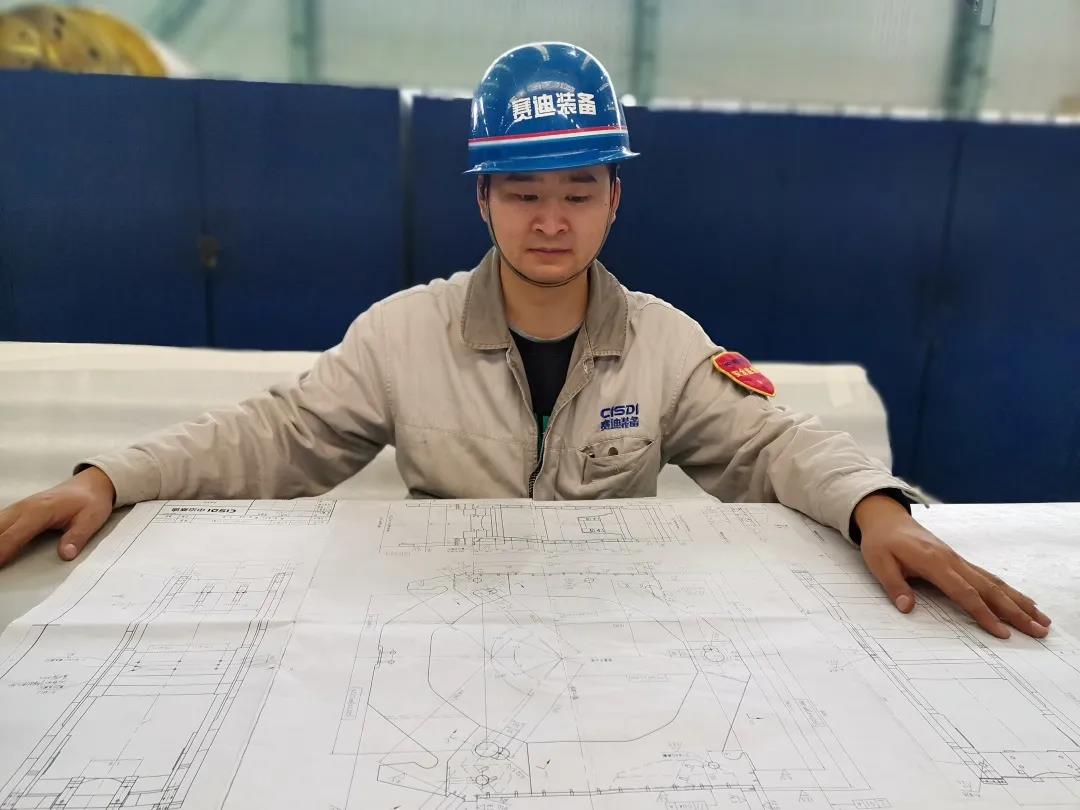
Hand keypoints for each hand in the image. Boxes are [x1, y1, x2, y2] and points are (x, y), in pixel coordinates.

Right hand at [0, 467, 115, 567]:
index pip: (13, 535)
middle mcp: (24, 508)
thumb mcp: (91, 519)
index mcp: (40, 510)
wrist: (91, 485)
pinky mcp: (17, 511)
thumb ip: (77, 537)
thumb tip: (66, 554)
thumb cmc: (90, 501)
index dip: (1, 552)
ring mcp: (18, 508)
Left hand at [855, 494, 1051, 639]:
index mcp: (933, 562)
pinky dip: (1008, 591)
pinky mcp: (959, 561)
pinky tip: (1023, 601)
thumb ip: (894, 585)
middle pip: (989, 589)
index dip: (982, 614)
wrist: (886, 519)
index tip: (1001, 632)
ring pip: (994, 583)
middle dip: (1015, 611)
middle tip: (1039, 630)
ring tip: (1041, 620)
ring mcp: (958, 560)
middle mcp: (952, 560)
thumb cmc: (881, 542)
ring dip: (1018, 602)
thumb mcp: (878, 563)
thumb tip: (907, 607)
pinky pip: (988, 577)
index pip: (963, 592)